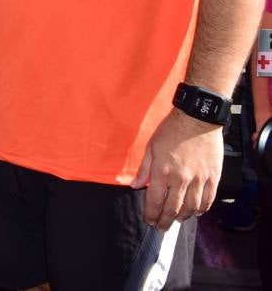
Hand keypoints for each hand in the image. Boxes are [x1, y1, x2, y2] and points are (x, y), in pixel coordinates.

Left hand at [130, 109, 222, 228]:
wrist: (197, 119)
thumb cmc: (171, 131)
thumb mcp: (151, 147)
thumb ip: (144, 169)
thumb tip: (134, 186)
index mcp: (162, 172)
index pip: (155, 201)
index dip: (151, 214)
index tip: (149, 221)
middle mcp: (181, 179)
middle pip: (173, 208)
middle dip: (165, 221)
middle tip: (161, 228)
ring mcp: (199, 179)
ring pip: (192, 207)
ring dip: (183, 217)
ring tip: (177, 220)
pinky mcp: (213, 177)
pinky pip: (208, 199)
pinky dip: (202, 209)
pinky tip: (197, 212)